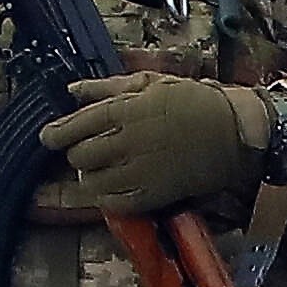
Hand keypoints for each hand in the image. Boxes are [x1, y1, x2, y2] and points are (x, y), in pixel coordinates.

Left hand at [40, 73, 268, 220]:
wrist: (237, 130)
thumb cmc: (194, 100)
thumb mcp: (150, 82)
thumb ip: (107, 88)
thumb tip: (72, 90)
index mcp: (123, 111)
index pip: (74, 126)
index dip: (55, 134)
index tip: (49, 138)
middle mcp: (127, 142)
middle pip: (80, 157)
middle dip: (79, 156)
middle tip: (90, 153)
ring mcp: (141, 171)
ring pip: (94, 184)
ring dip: (93, 179)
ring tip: (104, 172)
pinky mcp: (157, 193)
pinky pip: (117, 204)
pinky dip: (109, 199)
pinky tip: (116, 189)